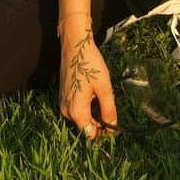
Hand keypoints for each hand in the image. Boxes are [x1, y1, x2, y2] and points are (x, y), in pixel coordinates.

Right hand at [58, 20, 116, 139]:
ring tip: (103, 96)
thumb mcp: (104, 88)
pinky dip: (87, 104)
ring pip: (82, 116)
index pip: (90, 134)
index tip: (116, 127)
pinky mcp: (63, 95)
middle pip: (86, 126)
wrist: (75, 44)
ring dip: (93, 112)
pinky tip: (94, 92)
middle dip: (99, 121)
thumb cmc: (90, 64)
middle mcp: (66, 111)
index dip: (104, 133)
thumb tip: (113, 127)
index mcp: (76, 111)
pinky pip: (76, 107)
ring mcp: (63, 102)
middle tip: (111, 107)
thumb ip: (109, 110)